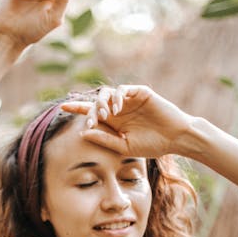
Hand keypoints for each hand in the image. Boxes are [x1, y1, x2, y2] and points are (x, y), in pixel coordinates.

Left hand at [60, 85, 191, 157]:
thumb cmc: (152, 145)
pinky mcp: (140, 92)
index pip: (91, 113)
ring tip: (105, 115)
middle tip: (94, 121)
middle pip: (96, 102)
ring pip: (106, 93)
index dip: (77, 108)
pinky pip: (122, 89)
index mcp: (114, 122)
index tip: (62, 106)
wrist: (175, 138)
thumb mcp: (124, 146)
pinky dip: (116, 97)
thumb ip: (105, 139)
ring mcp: (129, 100)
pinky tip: (116, 108)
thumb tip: (83, 133)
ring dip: (102, 103)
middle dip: (90, 110)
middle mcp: (119, 109)